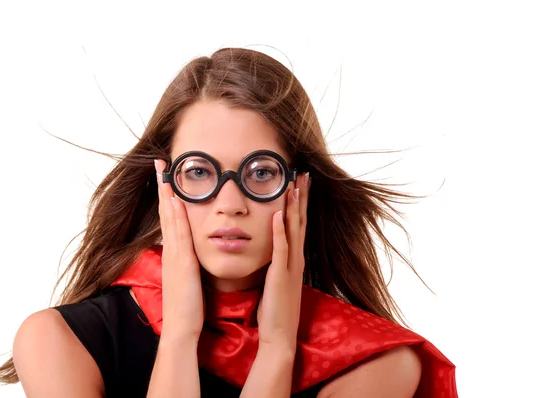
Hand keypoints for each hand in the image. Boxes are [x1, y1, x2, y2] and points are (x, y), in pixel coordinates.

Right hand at [154, 159, 204, 341]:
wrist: (181, 329)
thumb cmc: (188, 307)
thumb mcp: (187, 279)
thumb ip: (187, 265)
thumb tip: (189, 255)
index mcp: (175, 254)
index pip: (170, 219)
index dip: (167, 197)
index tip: (166, 177)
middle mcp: (171, 250)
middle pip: (166, 212)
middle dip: (163, 187)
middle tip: (160, 163)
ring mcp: (174, 255)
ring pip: (170, 217)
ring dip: (166, 193)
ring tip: (164, 171)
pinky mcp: (181, 261)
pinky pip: (178, 232)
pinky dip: (175, 214)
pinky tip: (175, 198)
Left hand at [256, 172, 309, 351]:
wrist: (279, 334)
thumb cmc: (274, 307)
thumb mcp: (276, 278)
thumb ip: (277, 261)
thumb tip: (272, 247)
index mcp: (293, 258)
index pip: (297, 224)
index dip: (299, 202)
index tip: (298, 181)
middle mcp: (296, 258)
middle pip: (300, 221)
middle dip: (301, 196)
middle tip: (303, 173)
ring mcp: (291, 266)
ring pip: (294, 229)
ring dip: (294, 206)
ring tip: (294, 184)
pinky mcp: (281, 275)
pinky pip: (281, 248)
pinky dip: (281, 230)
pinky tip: (279, 214)